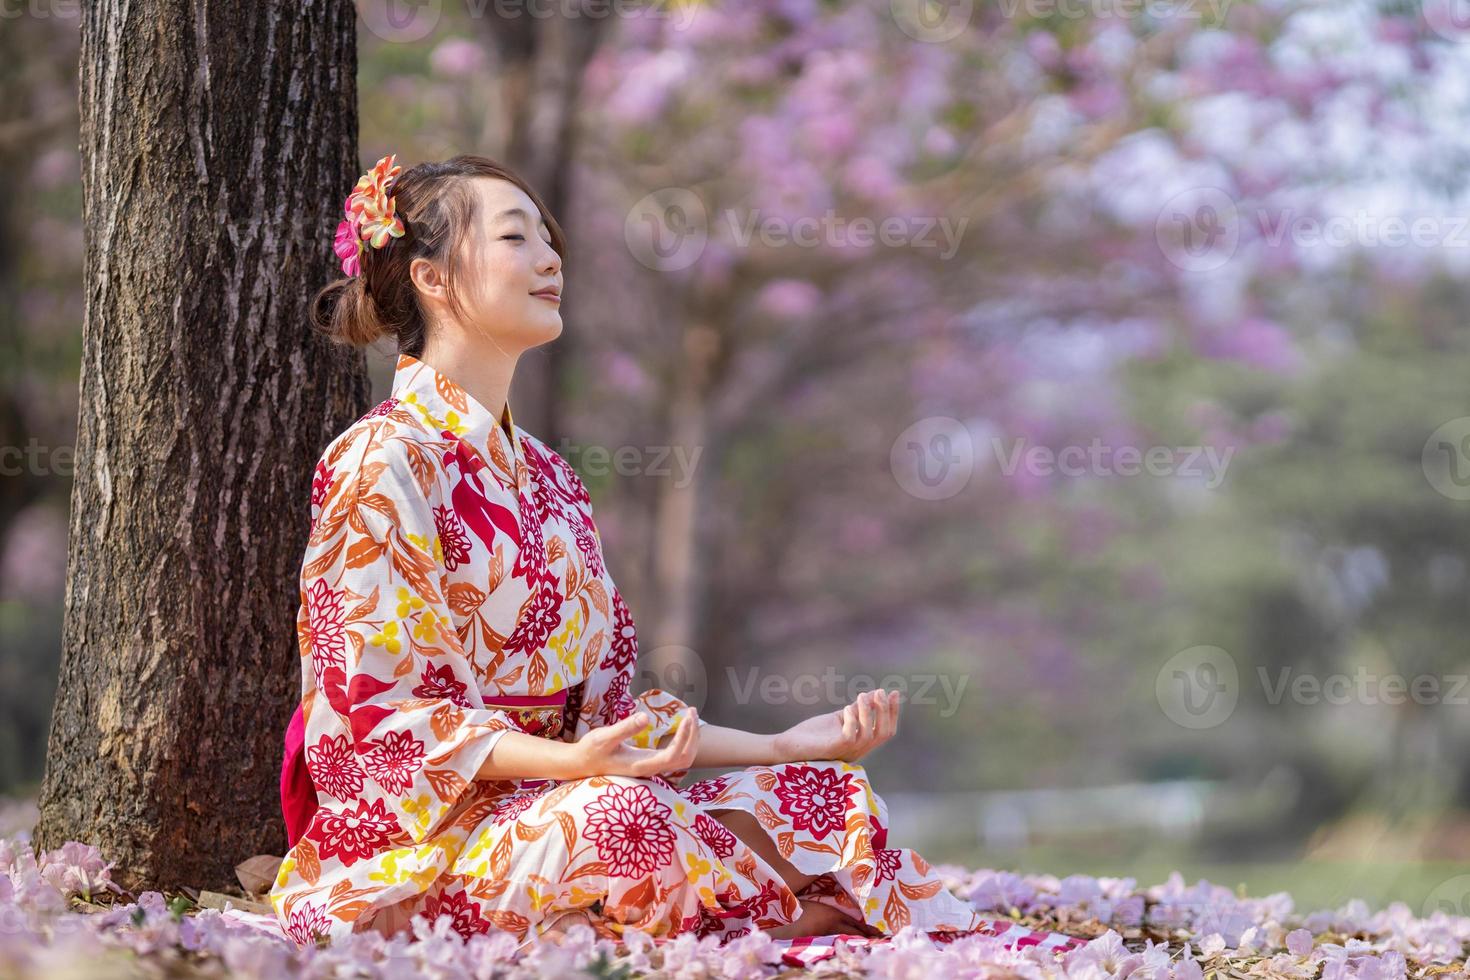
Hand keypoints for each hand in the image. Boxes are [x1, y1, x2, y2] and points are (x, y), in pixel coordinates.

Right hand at [571, 706, 699, 778]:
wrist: (582, 763)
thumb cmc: (591, 750)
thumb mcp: (604, 737)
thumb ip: (625, 728)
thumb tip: (646, 717)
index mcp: (642, 764)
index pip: (673, 755)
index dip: (684, 737)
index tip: (686, 716)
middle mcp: (650, 768)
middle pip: (684, 759)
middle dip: (692, 735)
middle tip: (691, 711)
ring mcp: (651, 766)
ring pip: (683, 759)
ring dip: (691, 738)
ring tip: (689, 714)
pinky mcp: (650, 761)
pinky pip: (676, 755)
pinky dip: (684, 740)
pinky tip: (681, 725)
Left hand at [771, 689, 899, 763]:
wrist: (787, 746)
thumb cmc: (812, 734)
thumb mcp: (838, 719)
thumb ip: (856, 710)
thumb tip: (874, 694)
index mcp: (861, 744)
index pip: (885, 731)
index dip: (893, 712)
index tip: (895, 692)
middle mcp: (857, 751)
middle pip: (883, 734)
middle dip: (886, 711)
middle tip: (881, 692)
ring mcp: (846, 752)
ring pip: (869, 736)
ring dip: (869, 713)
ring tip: (863, 695)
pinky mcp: (833, 750)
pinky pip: (849, 737)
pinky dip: (852, 721)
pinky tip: (847, 708)